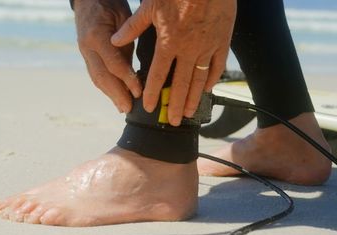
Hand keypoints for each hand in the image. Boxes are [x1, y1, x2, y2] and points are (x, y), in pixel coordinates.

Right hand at [74, 0, 141, 112]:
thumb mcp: (123, 17)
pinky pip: (95, 74)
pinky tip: (115, 97)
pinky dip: (106, 88)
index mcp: (97, 36)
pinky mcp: (86, 55)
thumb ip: (128, 40)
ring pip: (96, 78)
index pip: (113, 63)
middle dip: (116, 95)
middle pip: (102, 76)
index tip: (139, 92)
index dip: (126, 79)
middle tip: (129, 108)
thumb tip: (138, 66)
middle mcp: (87, 47)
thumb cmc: (110, 4)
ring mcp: (84, 52)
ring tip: (123, 107)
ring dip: (110, 95)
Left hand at [111, 0, 235, 124]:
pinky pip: (217, 66)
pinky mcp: (222, 41)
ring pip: (199, 80)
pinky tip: (208, 90)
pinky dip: (212, 79)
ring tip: (188, 113)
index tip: (148, 106)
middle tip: (172, 121)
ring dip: (193, 98)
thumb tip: (115, 40)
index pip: (157, 74)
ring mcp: (207, 47)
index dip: (152, 92)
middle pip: (180, 84)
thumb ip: (133, 26)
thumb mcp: (151, 5)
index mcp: (168, 42)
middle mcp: (188, 50)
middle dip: (174, 105)